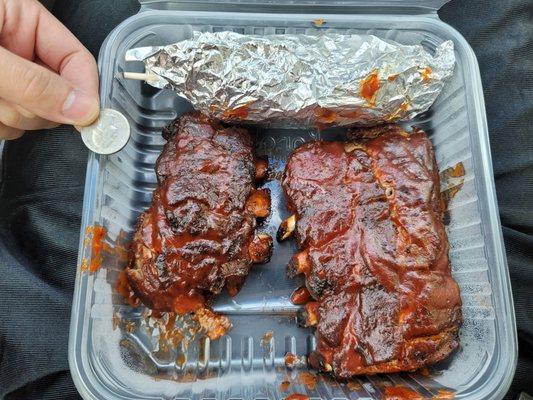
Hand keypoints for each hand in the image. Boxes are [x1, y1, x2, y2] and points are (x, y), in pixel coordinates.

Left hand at [0, 0, 98, 139]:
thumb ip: (33, 82)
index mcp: (24, 21)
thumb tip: (82, 108)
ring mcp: (9, 81)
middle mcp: (20, 52)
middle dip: (34, 105)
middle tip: (5, 95)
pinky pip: (14, 127)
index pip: (76, 58)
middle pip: (59, 94)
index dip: (84, 90)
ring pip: (35, 116)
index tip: (87, 118)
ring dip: (10, 116)